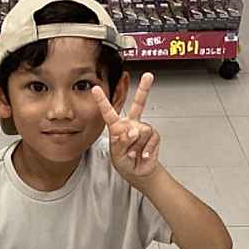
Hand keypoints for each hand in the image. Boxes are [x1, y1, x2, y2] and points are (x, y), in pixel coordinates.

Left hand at [92, 72, 160, 186]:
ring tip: (132, 153)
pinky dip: (146, 150)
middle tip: (148, 75)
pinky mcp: (153, 136)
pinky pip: (151, 139)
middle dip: (144, 89)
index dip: (102, 100)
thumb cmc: (124, 162)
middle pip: (139, 103)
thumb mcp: (116, 154)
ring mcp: (143, 129)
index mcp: (117, 126)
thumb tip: (133, 131)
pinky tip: (143, 155)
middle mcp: (131, 124)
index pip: (109, 112)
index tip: (95, 89)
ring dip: (136, 145)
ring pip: (141, 131)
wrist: (138, 172)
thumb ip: (121, 142)